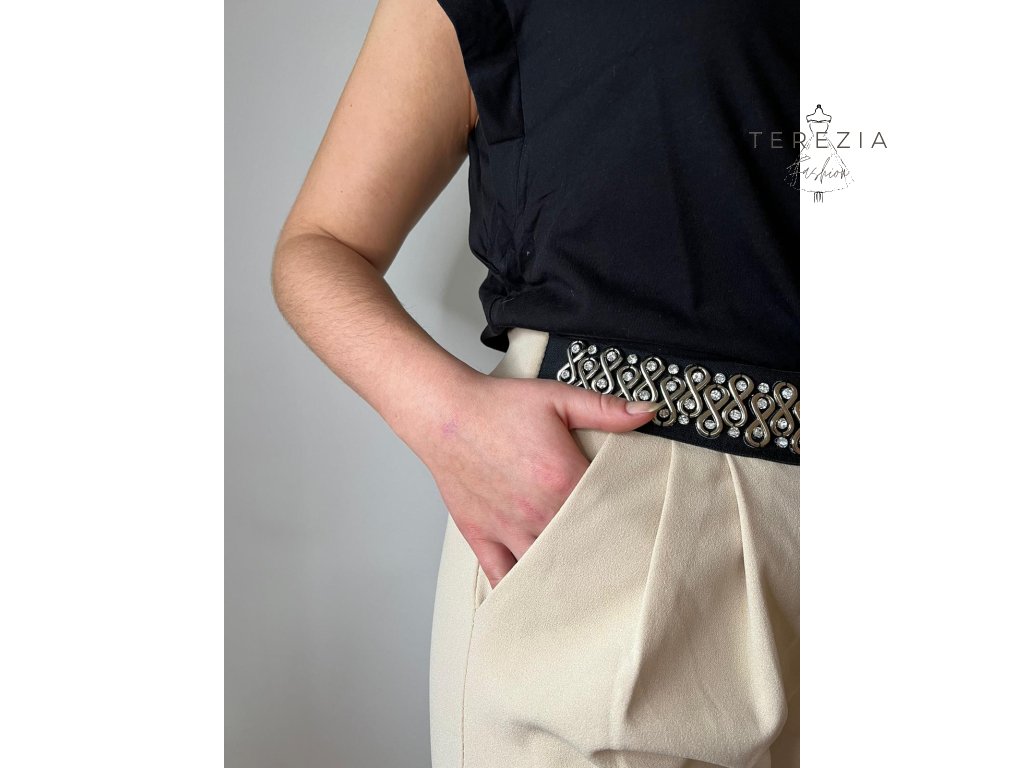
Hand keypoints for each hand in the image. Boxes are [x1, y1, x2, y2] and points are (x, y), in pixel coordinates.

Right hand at [407, 373, 660, 587]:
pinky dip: (518, 591)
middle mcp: (537, 511)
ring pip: (544, 569)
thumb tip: (648, 411)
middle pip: (581, 549)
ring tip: (586, 592)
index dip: (628, 526)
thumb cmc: (496, 407)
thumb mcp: (557, 399)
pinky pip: (501, 576)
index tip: (643, 534)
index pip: (609, 515)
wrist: (443, 413)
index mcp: (562, 480)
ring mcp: (508, 528)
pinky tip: (534, 602)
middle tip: (623, 571)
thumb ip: (605, 410)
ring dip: (565, 580)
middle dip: (601, 560)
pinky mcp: (482, 536)